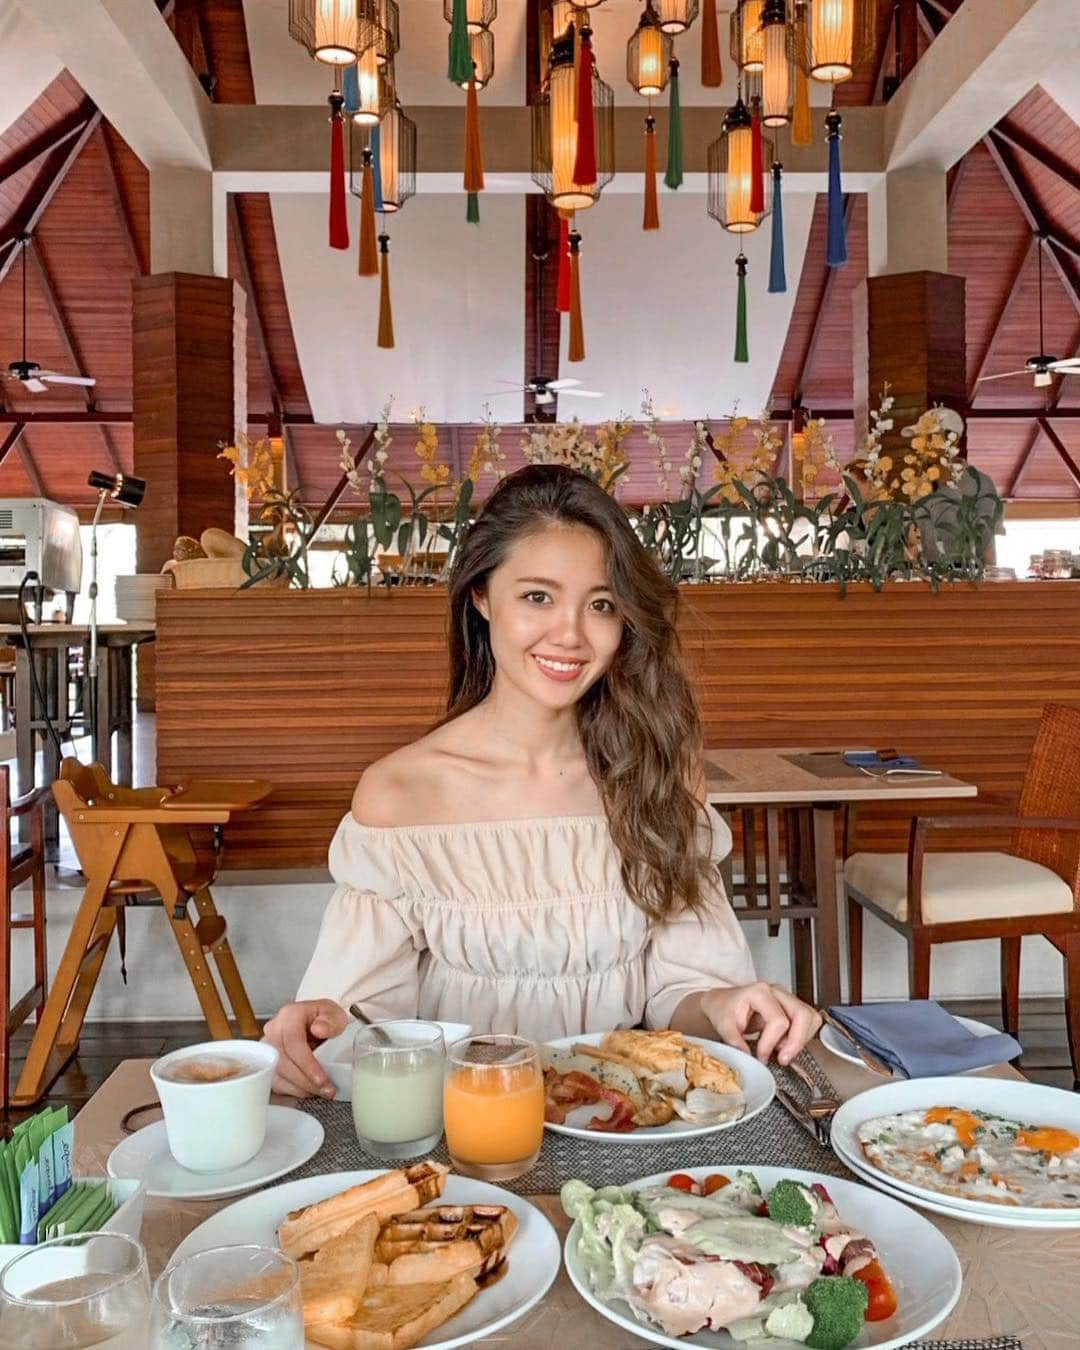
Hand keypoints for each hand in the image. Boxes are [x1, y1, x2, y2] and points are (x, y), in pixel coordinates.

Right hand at [262, 999, 347, 1097]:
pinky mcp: (266, 1064)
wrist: (316, 1023)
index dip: (307, 1063)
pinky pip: (275, 1083)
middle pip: (283, 1062)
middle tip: (326, 1089)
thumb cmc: (325, 1019)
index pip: (293, 1041)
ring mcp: (267, 1049)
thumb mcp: (335, 1014)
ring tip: (321, 1091)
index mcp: (290, 1015)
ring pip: (277, 1075)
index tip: (321, 1078)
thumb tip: (319, 1029)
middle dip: (306, 1081)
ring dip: (301, 1088)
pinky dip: (293, 1090)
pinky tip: (308, 1090)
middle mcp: (273, 1031)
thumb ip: (331, 1020)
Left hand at [699, 982, 821, 1066]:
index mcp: (759, 992)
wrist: (722, 1002)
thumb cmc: (723, 1009)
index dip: (771, 1043)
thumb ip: (735, 1042)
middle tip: (783, 1059)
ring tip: (782, 1050)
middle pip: (803, 1015)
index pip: (778, 1021)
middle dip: (796, 1042)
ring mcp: (787, 997)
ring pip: (811, 1018)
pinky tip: (785, 1044)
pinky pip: (809, 1022)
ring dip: (801, 1040)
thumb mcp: (723, 1025)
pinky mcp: (792, 1006)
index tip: (760, 1057)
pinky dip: (802, 1037)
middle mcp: (777, 991)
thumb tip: (750, 1060)